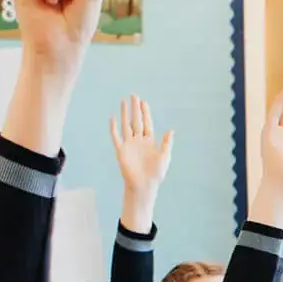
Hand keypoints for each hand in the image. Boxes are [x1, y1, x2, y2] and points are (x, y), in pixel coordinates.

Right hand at [109, 95, 171, 231]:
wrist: (144, 185)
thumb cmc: (156, 174)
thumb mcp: (165, 157)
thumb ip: (166, 143)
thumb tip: (170, 130)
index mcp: (150, 141)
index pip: (147, 123)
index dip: (145, 112)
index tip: (143, 102)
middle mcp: (139, 140)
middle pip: (136, 120)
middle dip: (135, 108)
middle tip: (134, 95)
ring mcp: (129, 145)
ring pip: (126, 125)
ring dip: (124, 113)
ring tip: (123, 101)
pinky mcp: (121, 151)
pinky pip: (116, 137)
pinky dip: (114, 128)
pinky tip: (112, 118)